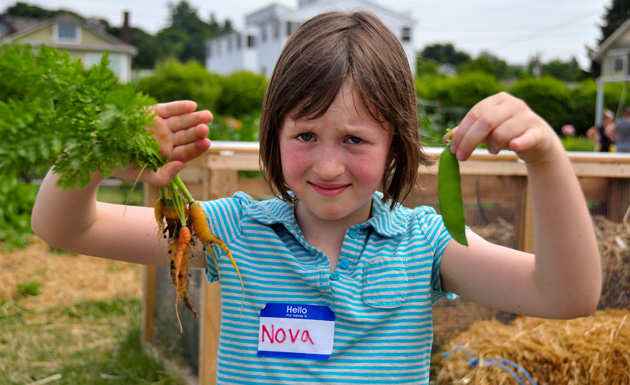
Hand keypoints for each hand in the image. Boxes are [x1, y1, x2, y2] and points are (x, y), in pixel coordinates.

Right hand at [114, 100, 212, 185]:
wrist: (98, 148)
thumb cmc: (120, 165)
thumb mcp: (142, 175)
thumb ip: (163, 176)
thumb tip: (181, 166)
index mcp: (166, 157)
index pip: (186, 152)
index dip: (197, 147)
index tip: (206, 142)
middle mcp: (165, 140)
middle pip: (186, 136)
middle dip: (197, 131)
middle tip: (206, 127)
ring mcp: (159, 126)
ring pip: (180, 122)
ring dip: (193, 118)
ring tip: (207, 115)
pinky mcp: (152, 113)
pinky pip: (169, 109)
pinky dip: (179, 107)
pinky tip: (192, 106)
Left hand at [446, 92, 560, 165]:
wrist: (539, 142)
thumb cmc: (508, 133)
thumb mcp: (487, 130)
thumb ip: (467, 132)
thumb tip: (446, 138)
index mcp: (498, 100)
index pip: (474, 114)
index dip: (461, 132)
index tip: (452, 149)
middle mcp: (513, 104)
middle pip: (485, 122)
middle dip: (469, 141)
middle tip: (461, 157)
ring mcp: (527, 117)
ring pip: (501, 133)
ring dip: (491, 146)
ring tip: (493, 149)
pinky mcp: (538, 132)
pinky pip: (526, 138)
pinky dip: (519, 142)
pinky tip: (513, 147)